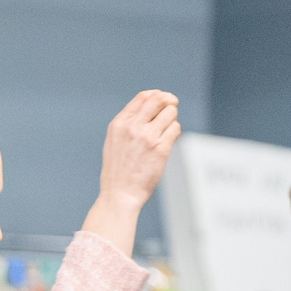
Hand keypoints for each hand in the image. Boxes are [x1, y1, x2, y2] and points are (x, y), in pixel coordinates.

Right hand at [95, 90, 179, 214]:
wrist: (120, 194)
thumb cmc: (118, 171)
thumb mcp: (115, 141)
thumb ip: (129, 124)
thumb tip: (150, 107)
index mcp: (120, 123)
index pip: (143, 97)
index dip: (156, 95)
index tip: (163, 100)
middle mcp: (133, 126)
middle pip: (158, 99)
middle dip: (169, 101)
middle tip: (172, 106)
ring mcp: (147, 137)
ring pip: (170, 113)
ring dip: (171, 119)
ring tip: (166, 132)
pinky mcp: (160, 148)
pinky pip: (175, 128)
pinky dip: (174, 132)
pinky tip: (168, 141)